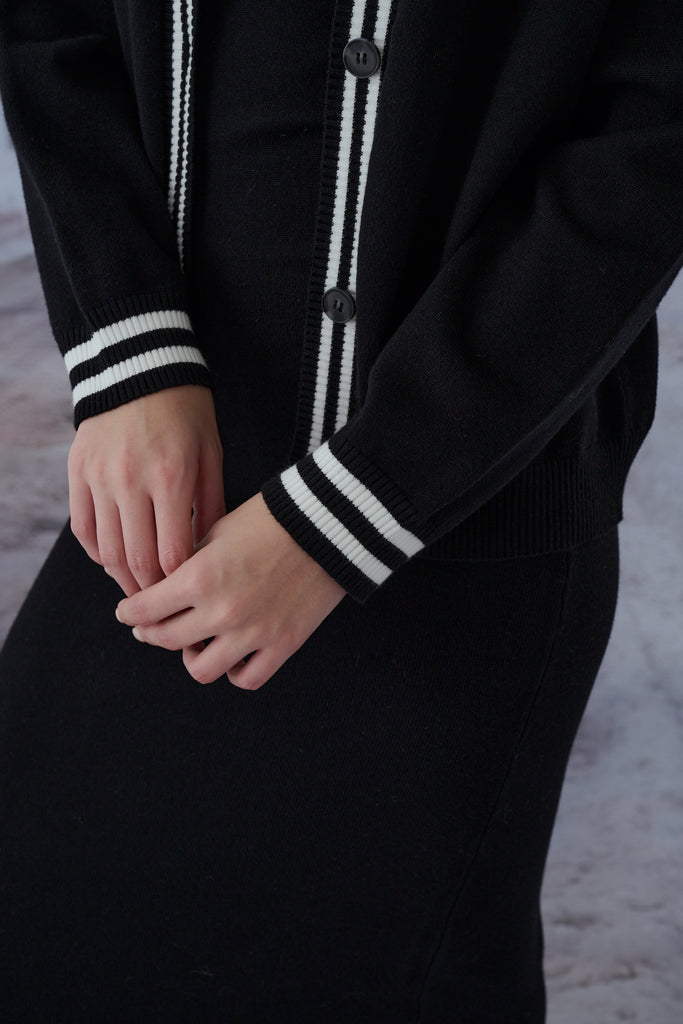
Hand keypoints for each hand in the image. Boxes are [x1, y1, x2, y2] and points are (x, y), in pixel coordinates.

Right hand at [67, 385, 225, 596]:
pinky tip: (114, 561)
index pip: (172, 554)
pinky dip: (98, 552)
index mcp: (172, 477)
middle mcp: (131, 481)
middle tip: (163, 609)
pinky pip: (84, 528)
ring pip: (106, 551)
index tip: (188, 596)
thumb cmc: (187, 412)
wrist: (140, 367)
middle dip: (151, 593)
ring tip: (140, 593)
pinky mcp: (78, 472)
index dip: (179, 584)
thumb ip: (212, 506)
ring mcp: (100, 478)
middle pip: (136, 560)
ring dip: (123, 580)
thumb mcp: (211, 454)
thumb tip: (209, 556)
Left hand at [115, 492, 346, 689]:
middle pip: (165, 639)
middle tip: (151, 626)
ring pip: (200, 669)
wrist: (327, 524)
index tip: (128, 611)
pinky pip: (247, 679)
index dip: (129, 611)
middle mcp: (221, 611)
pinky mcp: (283, 644)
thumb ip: (187, 562)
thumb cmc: (271, 519)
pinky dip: (234, 671)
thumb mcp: (217, 530)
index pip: (144, 609)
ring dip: (190, 656)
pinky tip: (231, 656)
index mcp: (199, 577)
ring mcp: (253, 633)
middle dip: (151, 631)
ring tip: (194, 643)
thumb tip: (162, 583)